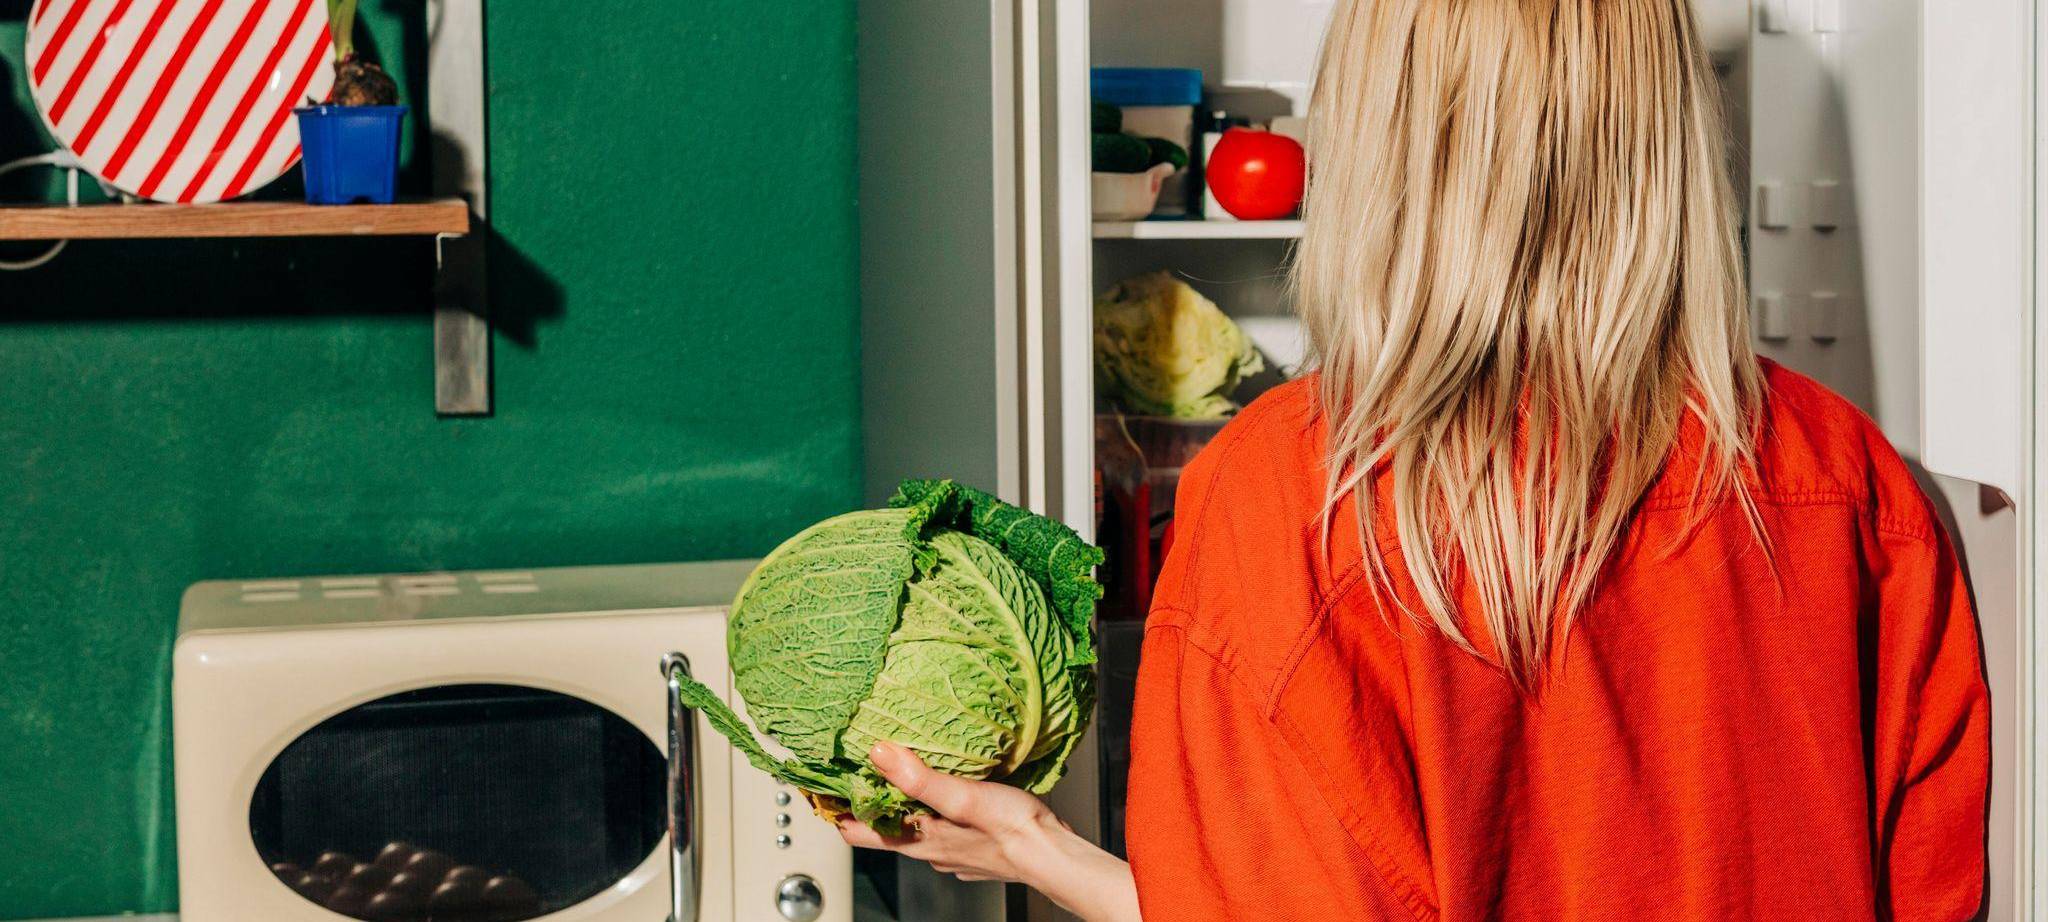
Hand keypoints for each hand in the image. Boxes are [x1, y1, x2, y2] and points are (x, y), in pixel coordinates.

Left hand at [836, 741, 1140, 921]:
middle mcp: (928, 848)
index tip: (815, 787)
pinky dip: (927, 810)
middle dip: (863, 801)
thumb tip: (880, 754)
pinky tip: (940, 794)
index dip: (832, 810)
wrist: (1054, 855)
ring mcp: (948, 850)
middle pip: (880, 828)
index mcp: (918, 838)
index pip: (856, 831)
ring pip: (909, 828)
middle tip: (850, 770)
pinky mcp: (969, 846)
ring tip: (891, 773)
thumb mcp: (963, 796)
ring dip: (896, 805)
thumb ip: (919, 778)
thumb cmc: (1014, 830)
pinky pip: (937, 828)